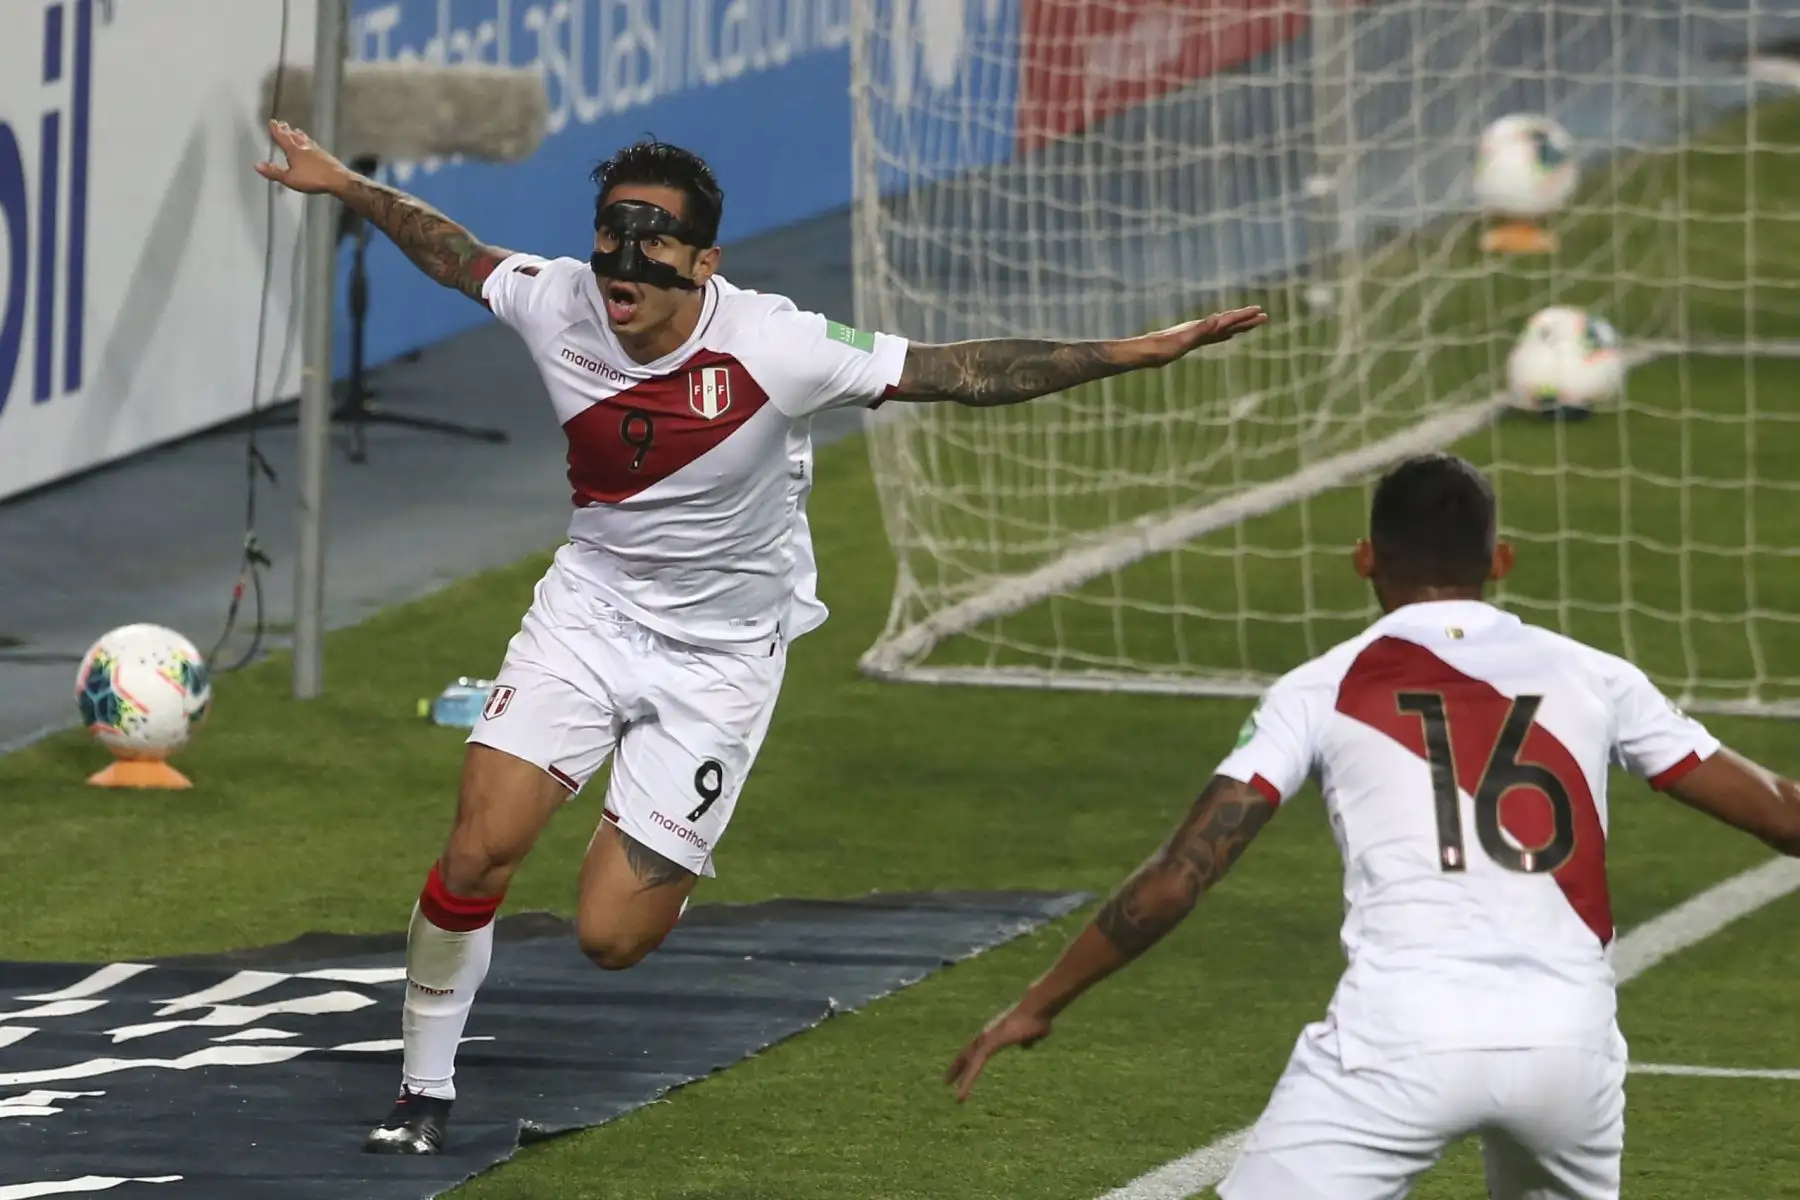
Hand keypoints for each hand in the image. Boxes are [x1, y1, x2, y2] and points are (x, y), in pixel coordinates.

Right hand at [254, 120, 351, 195]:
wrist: (338, 179)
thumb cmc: (313, 179)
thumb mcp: (290, 178)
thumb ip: (274, 172)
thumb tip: (257, 165)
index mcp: (294, 151)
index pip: (282, 137)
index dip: (276, 130)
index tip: (272, 122)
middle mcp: (305, 147)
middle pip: (294, 136)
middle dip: (286, 130)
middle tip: (282, 123)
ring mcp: (316, 150)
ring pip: (305, 139)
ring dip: (298, 134)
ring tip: (296, 130)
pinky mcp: (325, 156)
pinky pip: (314, 145)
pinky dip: (309, 142)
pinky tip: (312, 145)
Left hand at [944, 1001, 1054, 1102]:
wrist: (1039, 1009)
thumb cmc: (1038, 1020)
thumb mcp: (1034, 1034)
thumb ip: (1028, 1040)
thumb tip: (1025, 1045)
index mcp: (996, 1033)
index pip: (977, 1049)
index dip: (969, 1059)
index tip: (961, 1069)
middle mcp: (987, 1035)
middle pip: (967, 1053)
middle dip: (957, 1067)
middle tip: (945, 1081)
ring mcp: (986, 1038)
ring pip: (970, 1063)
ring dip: (962, 1079)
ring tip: (958, 1099)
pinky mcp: (989, 1044)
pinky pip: (975, 1065)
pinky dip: (968, 1080)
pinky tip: (963, 1093)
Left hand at [1126, 305, 1268, 367]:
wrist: (1145, 352)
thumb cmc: (1162, 348)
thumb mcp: (1184, 340)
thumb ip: (1200, 330)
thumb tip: (1216, 319)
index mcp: (1202, 327)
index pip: (1228, 319)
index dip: (1244, 316)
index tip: (1260, 312)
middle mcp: (1201, 328)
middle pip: (1229, 322)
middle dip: (1246, 320)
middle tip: (1264, 316)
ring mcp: (1197, 334)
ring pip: (1223, 328)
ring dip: (1238, 325)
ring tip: (1250, 323)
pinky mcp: (1191, 341)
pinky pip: (1214, 336)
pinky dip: (1224, 334)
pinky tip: (1227, 334)